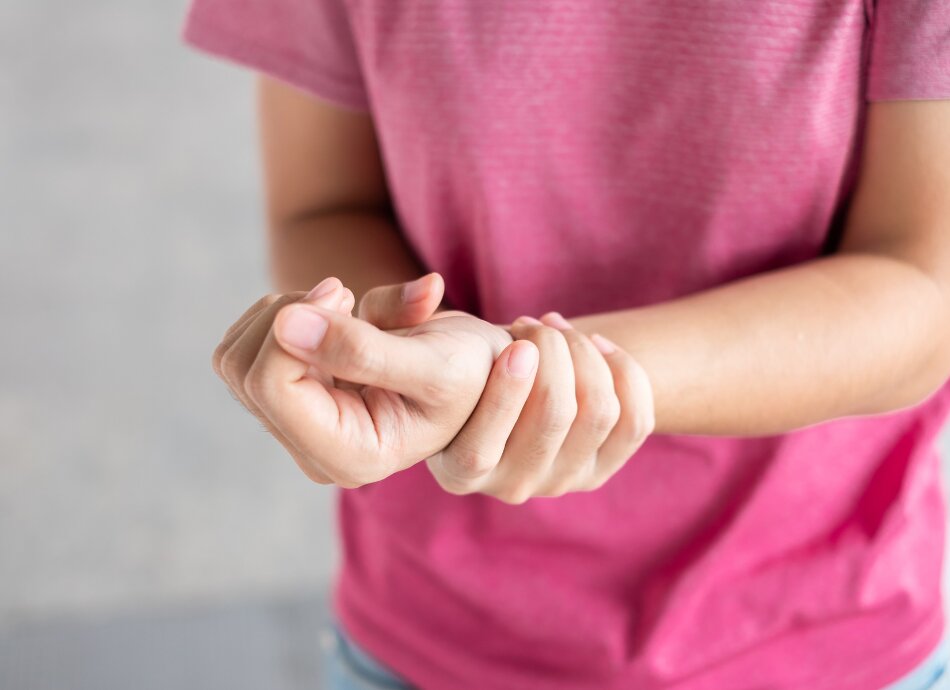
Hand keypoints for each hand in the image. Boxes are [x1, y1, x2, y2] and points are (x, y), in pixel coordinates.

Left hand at [211, 276, 528, 486]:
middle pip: (244, 370)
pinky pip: (244, 347)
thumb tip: (286, 324)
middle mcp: (315, 450)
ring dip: (285, 312)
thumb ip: (363, 349)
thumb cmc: (471, 371)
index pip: (272, 387)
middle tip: (344, 295)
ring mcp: (297, 427)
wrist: (477, 370)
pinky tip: (331, 319)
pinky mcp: (288, 400)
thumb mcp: (434, 361)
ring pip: (234, 357)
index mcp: (351, 457)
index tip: (341, 291)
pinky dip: (283, 316)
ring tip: (343, 307)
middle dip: (289, 316)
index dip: (294, 326)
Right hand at [355, 276, 654, 503]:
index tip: (517, 337)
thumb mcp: (407, 354)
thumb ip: (356, 343)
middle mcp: (512, 485)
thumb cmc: (449, 362)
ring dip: (584, 353)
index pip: (486, 448)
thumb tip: (293, 318)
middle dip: (553, 354)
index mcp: (460, 470)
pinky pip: (636, 418)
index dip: (509, 390)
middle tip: (533, 324)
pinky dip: (625, 369)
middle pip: (558, 416)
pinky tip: (598, 345)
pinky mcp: (603, 464)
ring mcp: (563, 478)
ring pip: (600, 412)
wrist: (502, 373)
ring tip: (554, 329)